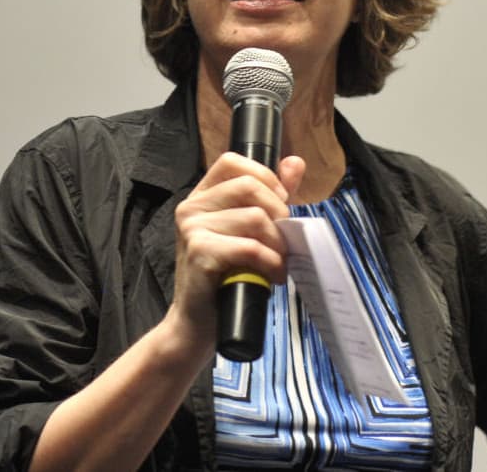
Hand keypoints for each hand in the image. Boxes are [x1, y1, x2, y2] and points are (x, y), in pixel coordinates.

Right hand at [169, 152, 304, 352]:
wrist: (197, 324)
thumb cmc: (226, 276)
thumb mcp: (249, 230)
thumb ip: (271, 195)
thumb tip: (295, 162)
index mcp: (202, 196)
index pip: (232, 161)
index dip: (263, 175)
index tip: (280, 201)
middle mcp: (191, 207)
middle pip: (248, 186)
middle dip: (278, 212)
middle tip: (284, 239)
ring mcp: (191, 229)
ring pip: (254, 218)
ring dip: (277, 245)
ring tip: (278, 263)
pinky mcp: (199, 253)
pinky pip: (249, 247)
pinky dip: (270, 263)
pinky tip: (273, 277)